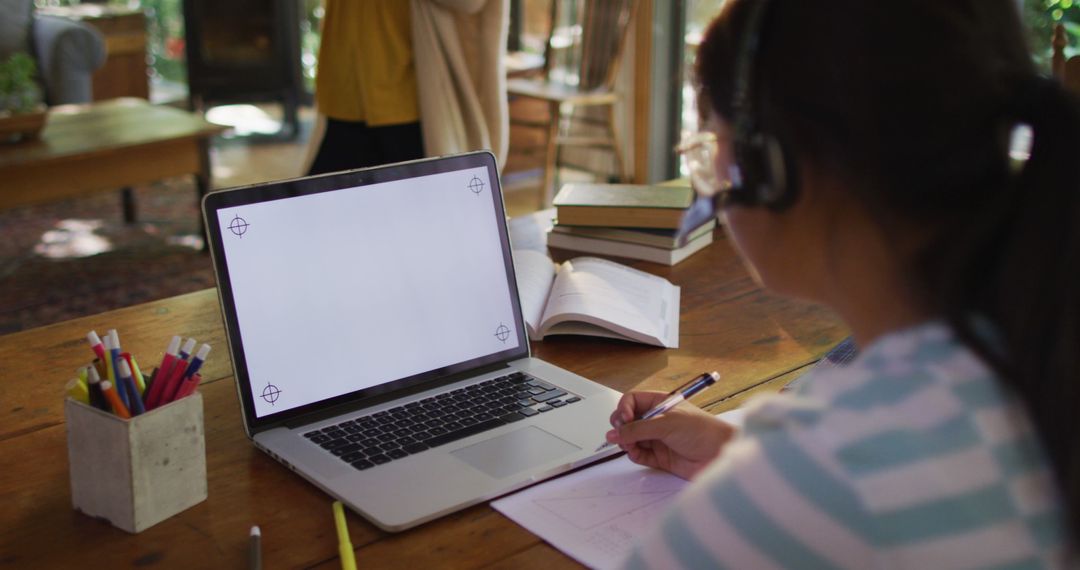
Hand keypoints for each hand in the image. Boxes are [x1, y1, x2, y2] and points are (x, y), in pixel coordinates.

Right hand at [606, 390, 736, 479]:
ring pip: (631, 438)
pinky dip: (633, 454)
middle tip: (621, 434)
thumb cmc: (703, 431)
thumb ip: (638, 429)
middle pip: (628, 420)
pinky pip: (639, 454)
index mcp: (660, 403)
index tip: (624, 419)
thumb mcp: (667, 424)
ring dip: (626, 442)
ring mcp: (658, 438)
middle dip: (621, 427)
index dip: (624, 409)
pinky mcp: (660, 456)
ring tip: (629, 445)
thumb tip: (615, 432)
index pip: (632, 401)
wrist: (720, 454)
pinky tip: (635, 453)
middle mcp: (657, 420)